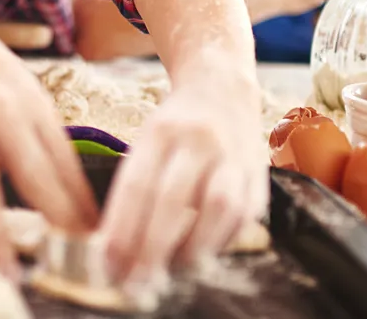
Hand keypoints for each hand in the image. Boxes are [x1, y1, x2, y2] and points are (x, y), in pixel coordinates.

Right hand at [0, 18, 98, 278]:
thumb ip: (46, 143)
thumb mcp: (25, 96)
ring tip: (6, 274)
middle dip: (56, 221)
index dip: (83, 207)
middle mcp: (2, 117)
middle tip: (71, 267)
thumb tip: (78, 200)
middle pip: (34, 176)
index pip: (66, 167)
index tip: (101, 244)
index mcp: (34, 111)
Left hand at [99, 67, 268, 287]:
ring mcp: (232, 154)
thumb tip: (114, 247)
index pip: (136, 183)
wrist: (222, 87)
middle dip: (152, 246)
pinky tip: (207, 252)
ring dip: (194, 246)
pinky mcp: (258, 172)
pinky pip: (245, 213)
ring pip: (218, 206)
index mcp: (160, 131)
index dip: (121, 227)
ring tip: (175, 270)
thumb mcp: (146, 141)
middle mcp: (197, 139)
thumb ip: (133, 187)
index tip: (108, 263)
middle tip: (137, 281)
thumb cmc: (175, 126)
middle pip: (173, 198)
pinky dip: (225, 239)